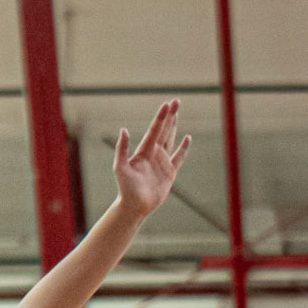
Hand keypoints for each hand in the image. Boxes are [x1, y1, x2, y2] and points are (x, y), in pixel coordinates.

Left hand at [113, 100, 190, 220]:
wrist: (134, 207)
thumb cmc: (125, 188)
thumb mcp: (120, 168)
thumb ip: (122, 149)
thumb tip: (123, 129)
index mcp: (143, 151)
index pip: (154, 130)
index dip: (161, 117)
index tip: (167, 104)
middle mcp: (153, 154)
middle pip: (164, 131)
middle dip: (170, 116)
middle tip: (176, 101)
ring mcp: (162, 162)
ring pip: (170, 140)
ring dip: (174, 127)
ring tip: (177, 113)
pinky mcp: (170, 173)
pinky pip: (179, 157)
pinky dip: (184, 148)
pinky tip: (187, 138)